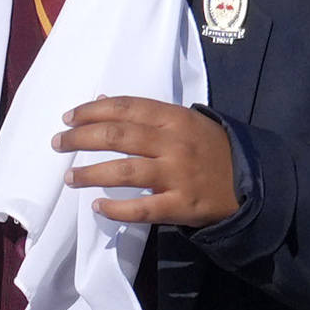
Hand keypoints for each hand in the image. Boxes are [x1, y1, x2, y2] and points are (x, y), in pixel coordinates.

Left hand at [55, 95, 242, 229]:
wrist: (250, 182)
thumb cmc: (211, 148)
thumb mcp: (184, 121)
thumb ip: (147, 114)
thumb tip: (104, 100)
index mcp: (174, 118)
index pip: (125, 107)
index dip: (92, 110)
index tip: (68, 117)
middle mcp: (173, 143)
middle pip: (118, 135)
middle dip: (81, 138)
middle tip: (58, 143)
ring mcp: (177, 175)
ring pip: (124, 171)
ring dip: (90, 173)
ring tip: (69, 178)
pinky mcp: (180, 206)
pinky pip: (142, 209)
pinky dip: (116, 209)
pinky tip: (98, 206)